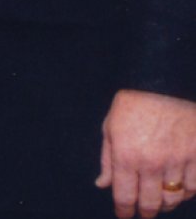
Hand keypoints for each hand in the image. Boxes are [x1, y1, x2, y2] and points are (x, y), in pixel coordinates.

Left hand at [96, 89, 195, 216]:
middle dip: (146, 211)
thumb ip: (107, 160)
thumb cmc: (132, 104)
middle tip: (144, 212)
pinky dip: (187, 192)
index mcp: (126, 156)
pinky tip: (180, 188)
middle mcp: (152, 163)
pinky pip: (194, 186)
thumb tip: (103, 185)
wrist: (162, 83)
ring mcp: (178, 160)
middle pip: (152, 203)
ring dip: (167, 203)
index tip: (124, 214)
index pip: (125, 196)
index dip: (124, 210)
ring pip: (175, 198)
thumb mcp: (110, 128)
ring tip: (162, 201)